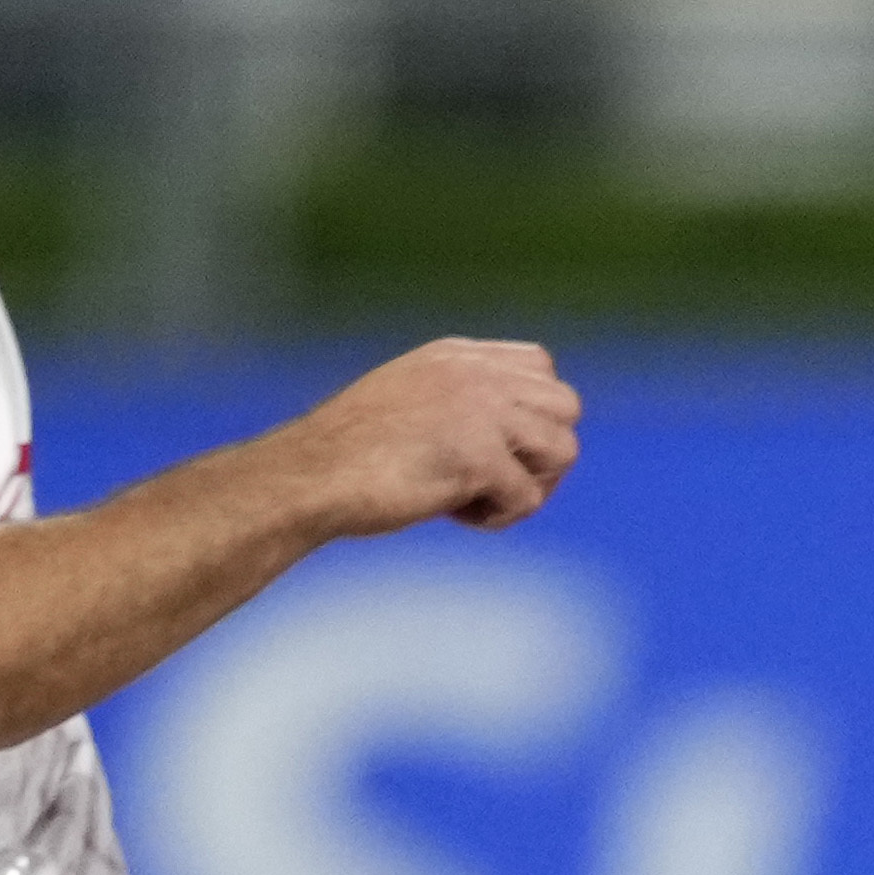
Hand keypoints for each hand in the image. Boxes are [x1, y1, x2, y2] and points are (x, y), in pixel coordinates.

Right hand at [295, 340, 579, 535]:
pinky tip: (454, 515)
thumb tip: (521, 433)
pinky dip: (499, 518)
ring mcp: (480, 412)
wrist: (306, 477)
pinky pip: (529, 497)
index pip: (541, 366)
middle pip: (567, 406)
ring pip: (564, 449)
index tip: (493, 446)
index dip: (531, 415)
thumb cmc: (346, 456)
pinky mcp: (479, 457)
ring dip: (529, 485)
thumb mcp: (408, 403)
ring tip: (477, 499)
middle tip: (496, 481)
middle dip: (542, 452)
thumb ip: (459, 400)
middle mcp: (475, 374)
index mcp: (456, 356)